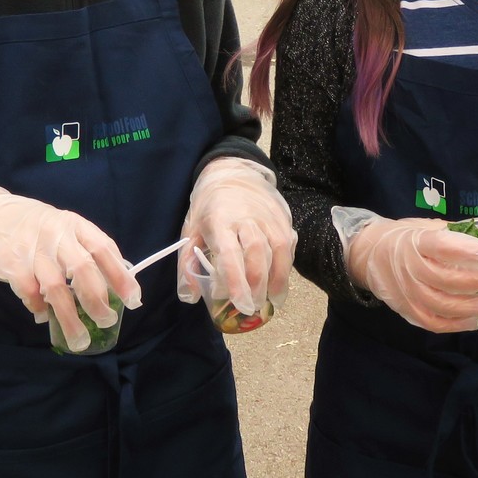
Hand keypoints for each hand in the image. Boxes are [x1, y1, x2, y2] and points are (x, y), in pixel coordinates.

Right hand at [0, 187, 141, 351]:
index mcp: (76, 225)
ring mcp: (33, 249)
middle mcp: (57, 234)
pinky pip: (30, 292)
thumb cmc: (35, 227)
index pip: (104, 249)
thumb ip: (84, 250)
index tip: (133, 300)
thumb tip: (112, 286)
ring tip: (80, 339)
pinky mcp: (12, 263)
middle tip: (107, 321)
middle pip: (83, 270)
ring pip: (56, 288)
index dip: (121, 276)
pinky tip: (43, 315)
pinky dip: (39, 308)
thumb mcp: (64, 227)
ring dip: (70, 317)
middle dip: (97, 300)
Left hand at [177, 159, 294, 314]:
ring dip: (278, 278)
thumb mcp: (191, 229)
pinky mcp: (283, 216)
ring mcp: (269, 215)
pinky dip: (286, 265)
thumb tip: (189, 296)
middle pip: (257, 252)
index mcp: (220, 220)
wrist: (232, 171)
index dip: (235, 279)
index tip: (240, 303)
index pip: (229, 252)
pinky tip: (280, 281)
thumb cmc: (209, 205)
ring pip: (279, 248)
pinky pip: (289, 243)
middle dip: (258, 283)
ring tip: (272, 300)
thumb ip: (188, 263)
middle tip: (254, 306)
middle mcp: (247, 217)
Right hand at [335, 209, 477, 332]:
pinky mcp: (407, 311)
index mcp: (415, 241)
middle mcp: (410, 269)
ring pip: (444, 306)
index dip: (470, 251)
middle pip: (447, 280)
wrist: (369, 255)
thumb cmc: (406, 237)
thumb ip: (465, 232)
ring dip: (477, 307)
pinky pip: (435, 324)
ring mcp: (408, 293)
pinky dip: (459, 324)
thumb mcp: (431, 226)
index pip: (443, 247)